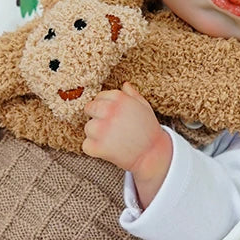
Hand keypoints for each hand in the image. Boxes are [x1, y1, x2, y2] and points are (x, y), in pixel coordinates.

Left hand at [83, 82, 171, 207]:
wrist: (153, 154)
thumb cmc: (149, 130)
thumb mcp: (144, 107)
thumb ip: (132, 95)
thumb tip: (124, 85)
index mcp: (119, 98)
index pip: (99, 96)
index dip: (105, 106)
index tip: (112, 115)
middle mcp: (109, 111)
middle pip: (89, 109)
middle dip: (96, 117)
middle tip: (109, 128)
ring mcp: (102, 129)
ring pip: (87, 128)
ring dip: (95, 134)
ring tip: (112, 139)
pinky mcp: (98, 146)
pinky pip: (86, 145)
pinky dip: (94, 149)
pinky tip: (108, 149)